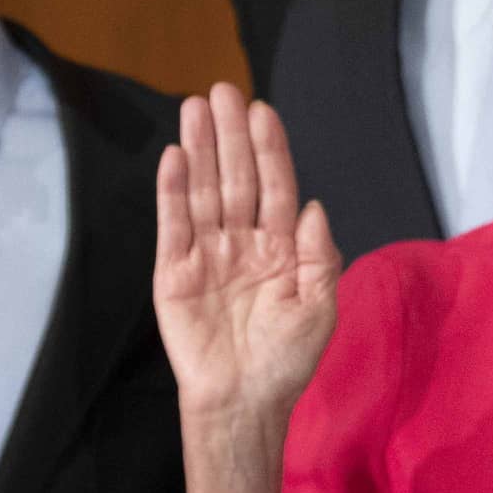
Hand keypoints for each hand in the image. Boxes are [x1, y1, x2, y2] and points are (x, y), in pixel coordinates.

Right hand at [154, 85, 342, 427]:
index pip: (275, 187)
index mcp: (281, 248)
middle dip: (229, 135)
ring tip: (194, 108)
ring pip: (202, 191)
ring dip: (199, 150)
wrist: (245, 401)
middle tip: (222, 90)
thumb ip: (320, 255)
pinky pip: (173, 224)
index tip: (262, 111)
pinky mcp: (173, 272)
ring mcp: (206, 254)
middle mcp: (242, 243)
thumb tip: (315, 206)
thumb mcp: (320, 306)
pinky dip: (172, 191)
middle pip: (235, 178)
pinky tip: (175, 156)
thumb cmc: (287, 358)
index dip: (269, 150)